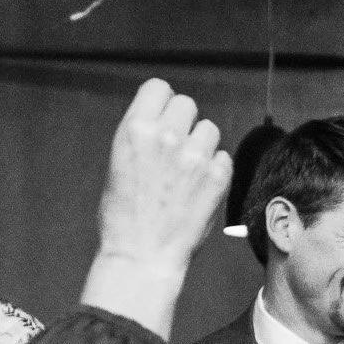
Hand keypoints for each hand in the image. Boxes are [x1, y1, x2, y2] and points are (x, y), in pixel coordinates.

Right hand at [82, 79, 232, 339]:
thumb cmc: (123, 217)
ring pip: (209, 129)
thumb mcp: (119, 162)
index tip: (162, 117)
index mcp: (135, 129)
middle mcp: (166, 136)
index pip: (159, 88)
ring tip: (187, 172)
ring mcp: (195, 156)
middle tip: (176, 149)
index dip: (162, 102)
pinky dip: (215, 170)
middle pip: (187, 104)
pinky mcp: (218, 176)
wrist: (142, 255)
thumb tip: (163, 121)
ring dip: (201, 145)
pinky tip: (199, 189)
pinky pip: (223, 157)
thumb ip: (144, 136)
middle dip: (182, 123)